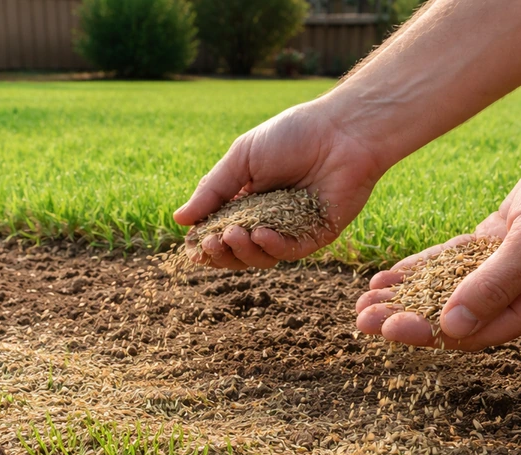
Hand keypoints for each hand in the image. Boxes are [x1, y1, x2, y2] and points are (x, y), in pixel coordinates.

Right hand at [173, 101, 384, 269]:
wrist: (341, 131)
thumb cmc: (292, 135)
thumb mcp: (242, 158)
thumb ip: (213, 189)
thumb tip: (180, 220)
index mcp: (247, 200)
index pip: (220, 231)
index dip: (206, 242)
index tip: (193, 244)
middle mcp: (268, 219)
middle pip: (238, 251)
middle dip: (221, 252)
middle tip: (212, 242)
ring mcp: (292, 230)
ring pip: (261, 257)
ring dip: (243, 251)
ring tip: (233, 235)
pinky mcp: (316, 236)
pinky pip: (290, 252)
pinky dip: (272, 247)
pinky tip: (259, 234)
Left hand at [355, 127, 520, 349]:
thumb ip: (495, 285)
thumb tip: (450, 326)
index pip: (469, 332)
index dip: (424, 331)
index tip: (385, 327)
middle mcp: (520, 295)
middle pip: (451, 317)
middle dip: (405, 318)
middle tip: (359, 319)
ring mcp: (509, 268)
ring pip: (447, 289)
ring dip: (406, 295)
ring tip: (364, 299)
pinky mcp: (500, 241)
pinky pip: (454, 262)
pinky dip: (423, 267)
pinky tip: (391, 274)